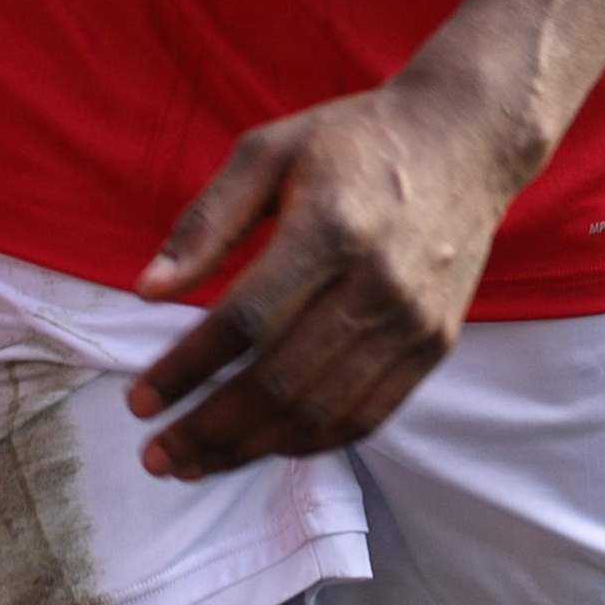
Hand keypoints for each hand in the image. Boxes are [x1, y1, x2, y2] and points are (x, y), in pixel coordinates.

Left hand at [122, 75, 535, 476]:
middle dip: (209, 429)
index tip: (139, 401)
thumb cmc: (352, 141)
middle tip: (156, 456)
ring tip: (196, 464)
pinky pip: (367, 415)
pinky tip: (263, 447)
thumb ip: (205, 222)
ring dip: (250, 449)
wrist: (465, 139)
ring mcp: (413, 322)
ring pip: (322, 413)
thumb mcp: (268, 151)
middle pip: (281, 382)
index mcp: (329, 227)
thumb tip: (147, 291)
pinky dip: (310, 443)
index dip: (186, 370)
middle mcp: (377, 283)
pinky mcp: (435, 344)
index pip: (245, 322)